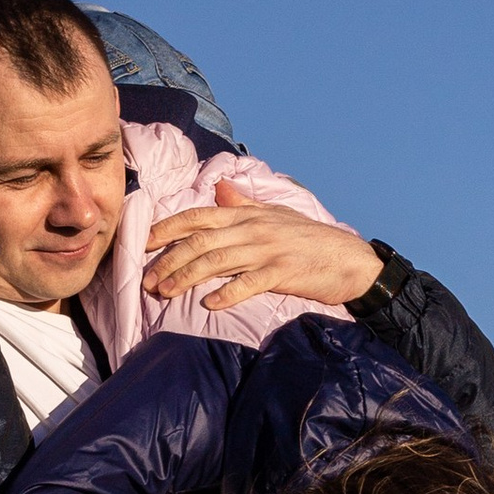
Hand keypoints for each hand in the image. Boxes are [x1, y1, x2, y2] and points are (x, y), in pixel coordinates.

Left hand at [142, 187, 381, 314]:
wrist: (348, 259)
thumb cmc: (309, 238)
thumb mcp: (275, 215)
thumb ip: (244, 203)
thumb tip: (220, 189)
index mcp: (247, 215)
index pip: (199, 215)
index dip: (169, 228)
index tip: (145, 242)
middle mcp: (252, 228)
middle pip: (201, 241)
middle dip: (169, 259)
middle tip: (147, 280)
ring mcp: (267, 250)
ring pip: (217, 261)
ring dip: (187, 277)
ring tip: (165, 292)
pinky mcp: (282, 272)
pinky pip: (249, 283)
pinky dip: (227, 293)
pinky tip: (209, 304)